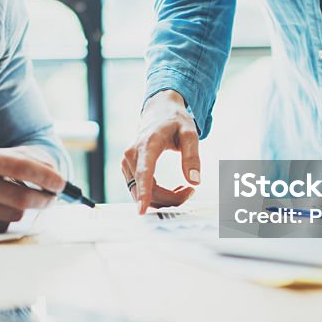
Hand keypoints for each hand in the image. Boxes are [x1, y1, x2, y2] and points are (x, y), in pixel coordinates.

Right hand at [0, 144, 65, 232]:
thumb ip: (8, 160)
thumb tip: (46, 170)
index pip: (23, 168)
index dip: (47, 177)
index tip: (61, 182)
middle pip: (23, 198)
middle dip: (44, 200)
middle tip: (51, 198)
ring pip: (13, 215)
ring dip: (21, 210)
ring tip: (13, 201)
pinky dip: (3, 221)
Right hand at [122, 90, 199, 214]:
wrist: (159, 111)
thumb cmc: (174, 121)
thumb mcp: (190, 133)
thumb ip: (192, 157)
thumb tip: (194, 180)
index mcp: (147, 144)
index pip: (144, 172)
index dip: (144, 193)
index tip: (142, 210)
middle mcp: (132, 154)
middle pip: (146, 188)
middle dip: (169, 198)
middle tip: (191, 192)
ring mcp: (127, 162)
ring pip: (141, 192)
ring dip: (164, 198)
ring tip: (183, 189)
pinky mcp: (127, 168)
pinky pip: (139, 189)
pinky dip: (155, 195)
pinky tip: (172, 189)